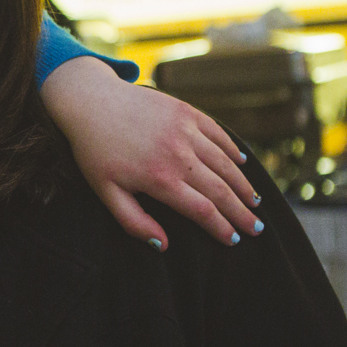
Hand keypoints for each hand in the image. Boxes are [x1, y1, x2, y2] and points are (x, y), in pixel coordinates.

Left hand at [41, 56, 261, 249]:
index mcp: (160, 179)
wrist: (90, 101)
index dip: (221, 228)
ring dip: (243, 185)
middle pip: (220, 190)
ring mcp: (186, 130)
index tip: (233, 241)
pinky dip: (233, 150)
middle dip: (241, 213)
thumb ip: (133, 221)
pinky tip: (242, 162)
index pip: (202, 211)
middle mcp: (179, 155)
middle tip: (256, 229)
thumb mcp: (105, 191)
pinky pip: (218, 134)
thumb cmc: (94, 151)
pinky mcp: (187, 111)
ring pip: (225, 163)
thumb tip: (164, 245)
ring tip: (255, 202)